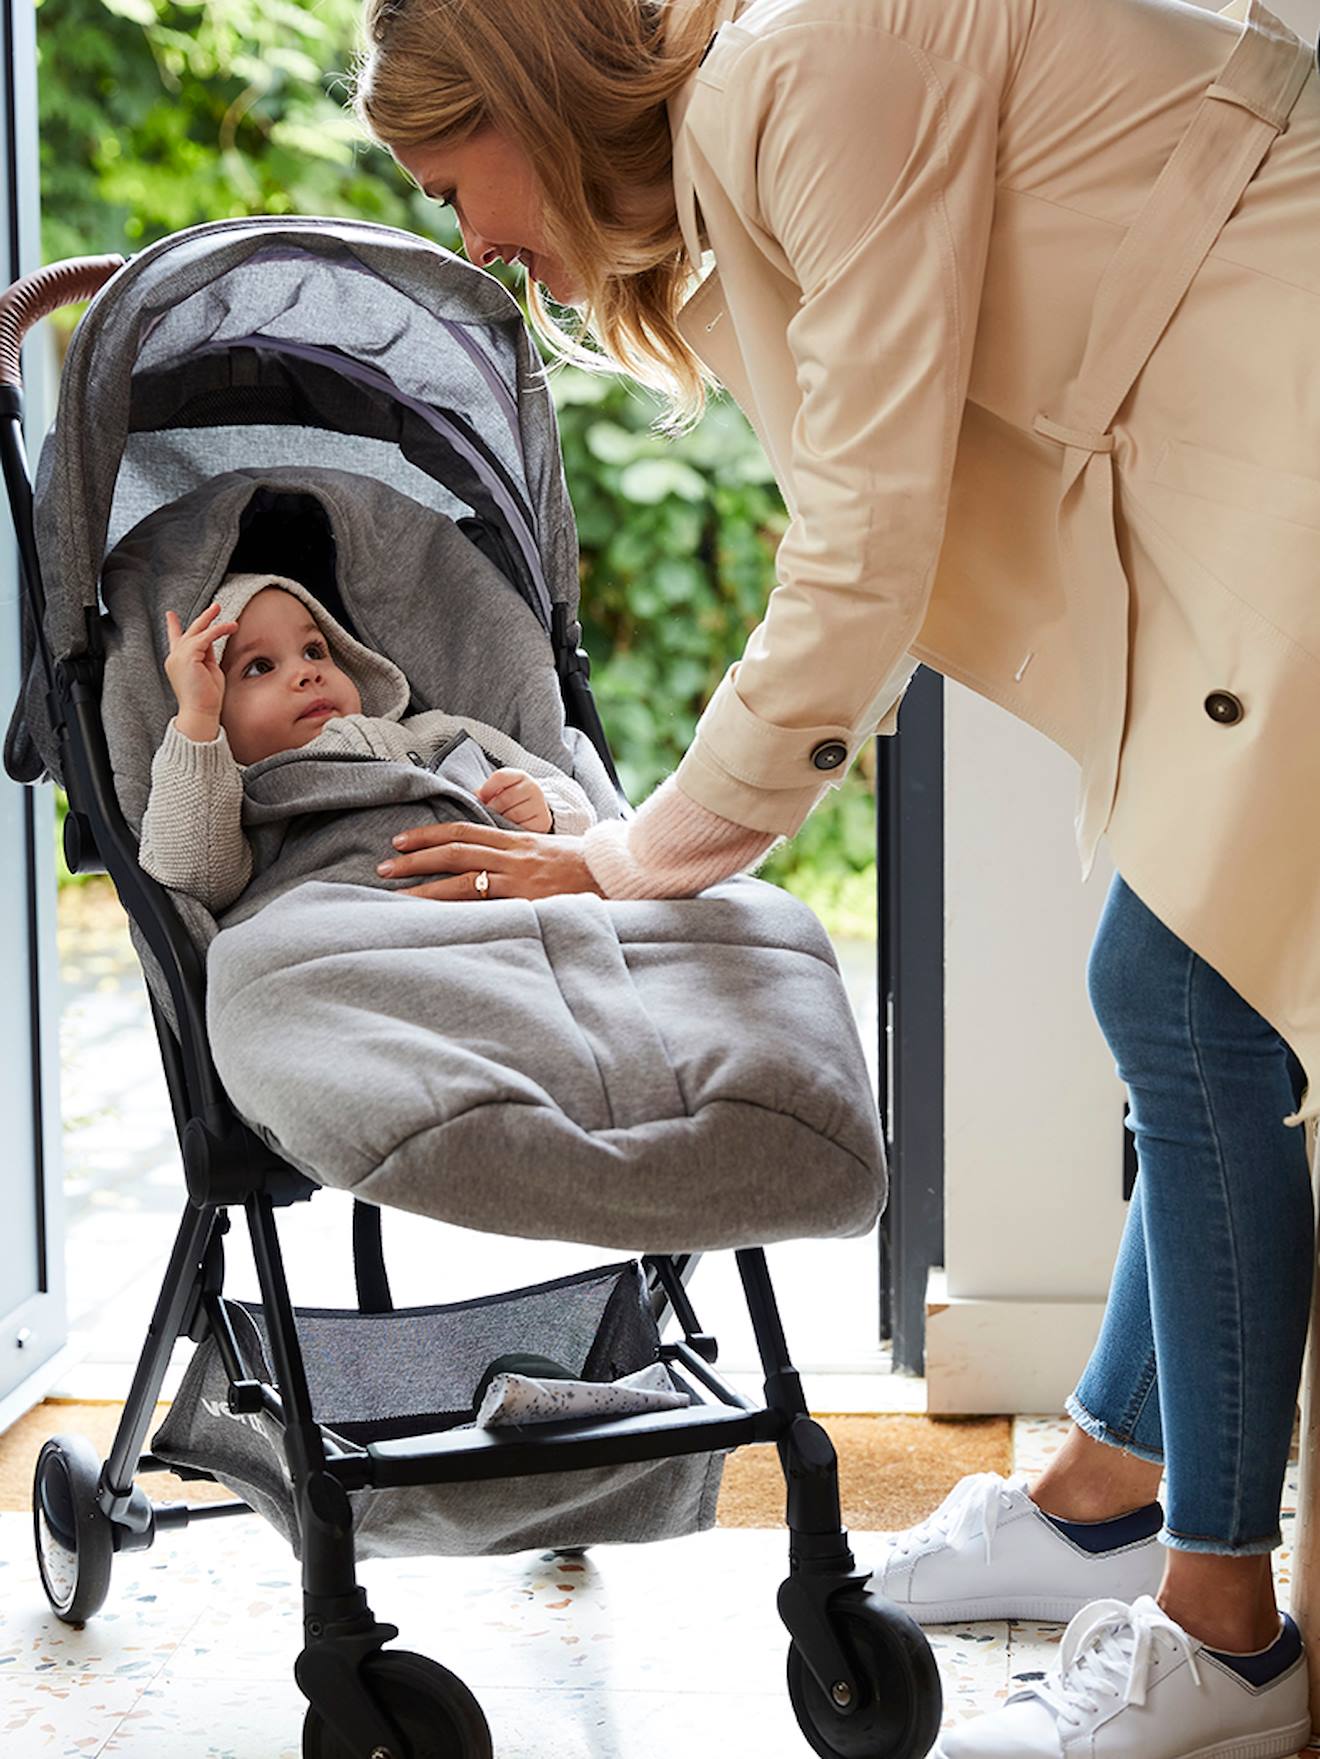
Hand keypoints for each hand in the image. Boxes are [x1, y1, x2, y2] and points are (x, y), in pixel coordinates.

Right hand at [164, 603, 238, 729]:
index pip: (175, 640)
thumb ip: (207, 655)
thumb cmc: (207, 698)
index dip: (173, 626)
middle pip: (187, 632)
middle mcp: (175, 658)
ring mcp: (178, 657)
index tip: (170, 615)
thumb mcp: (209, 671)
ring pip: (197, 632)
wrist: (201, 712)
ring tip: (224, 612)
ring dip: (212, 620)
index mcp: (179, 663)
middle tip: (215, 606)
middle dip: (202, 618)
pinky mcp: (187, 657)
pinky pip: (205, 637)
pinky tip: (231, 627)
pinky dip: (218, 630)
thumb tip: (212, 642)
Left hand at [376, 823, 604, 900]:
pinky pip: (486, 907)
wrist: (621, 874)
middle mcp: (513, 857)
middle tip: (384, 866)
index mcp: (517, 840)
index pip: (463, 831)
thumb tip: (493, 859)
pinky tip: (437, 921)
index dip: (429, 834)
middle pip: (454, 852)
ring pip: (462, 880)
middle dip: (416, 858)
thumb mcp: (550, 849)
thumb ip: (521, 852)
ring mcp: (520, 881)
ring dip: (426, 887)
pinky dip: (458, 913)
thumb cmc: (588, 866)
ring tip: (397, 895)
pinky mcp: (529, 903)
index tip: (401, 840)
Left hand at [478, 767, 551, 832]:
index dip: (487, 789)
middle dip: (493, 808)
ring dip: (502, 820)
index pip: (500, 777)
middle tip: (490, 814)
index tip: (482, 797)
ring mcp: (540, 805)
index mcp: (520, 776)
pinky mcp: (542, 822)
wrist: (534, 811)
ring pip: (513, 815)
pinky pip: (522, 827)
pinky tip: (510, 828)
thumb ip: (487, 790)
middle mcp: (533, 788)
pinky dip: (512, 830)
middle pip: (505, 799)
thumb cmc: (511, 800)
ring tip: (500, 821)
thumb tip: (477, 796)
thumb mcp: (500, 789)